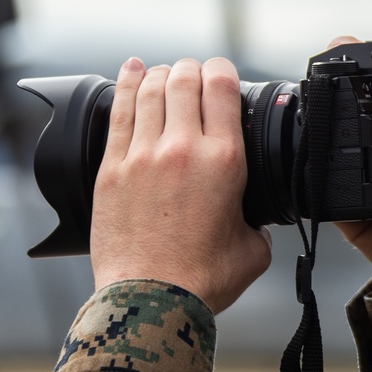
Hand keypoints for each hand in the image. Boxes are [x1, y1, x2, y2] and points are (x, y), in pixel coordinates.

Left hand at [91, 57, 272, 313]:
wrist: (151, 302)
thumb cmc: (201, 281)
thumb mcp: (254, 249)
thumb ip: (260, 224)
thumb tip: (258, 220)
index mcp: (224, 161)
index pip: (221, 88)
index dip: (223, 70)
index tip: (223, 74)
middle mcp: (182, 149)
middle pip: (185, 80)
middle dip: (193, 70)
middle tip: (195, 76)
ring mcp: (142, 156)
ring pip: (151, 90)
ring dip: (162, 74)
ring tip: (166, 74)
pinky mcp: (112, 169)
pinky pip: (119, 112)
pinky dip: (127, 85)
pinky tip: (132, 72)